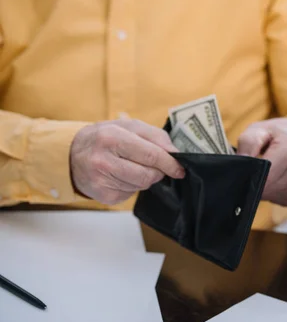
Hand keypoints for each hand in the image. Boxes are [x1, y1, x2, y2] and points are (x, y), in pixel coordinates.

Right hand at [70, 119, 184, 204]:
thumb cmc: (105, 137)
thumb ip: (155, 136)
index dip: (170, 164)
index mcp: (112, 137)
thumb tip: (175, 153)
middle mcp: (103, 160)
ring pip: (141, 186)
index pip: (152, 155)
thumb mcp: (128, 126)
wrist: (71, 154)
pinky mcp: (102, 196)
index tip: (180, 168)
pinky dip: (132, 186)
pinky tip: (120, 176)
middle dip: (158, 172)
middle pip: (148, 175)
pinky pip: (131, 194)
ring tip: (130, 166)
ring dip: (144, 178)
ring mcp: (101, 181)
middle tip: (155, 166)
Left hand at [237, 115, 286, 205]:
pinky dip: (276, 193)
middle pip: (265, 191)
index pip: (262, 179)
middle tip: (259, 167)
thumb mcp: (261, 129)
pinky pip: (280, 201)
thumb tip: (240, 163)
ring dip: (266, 188)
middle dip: (256, 182)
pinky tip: (279, 179)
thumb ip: (248, 144)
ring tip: (272, 170)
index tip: (246, 170)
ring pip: (271, 197)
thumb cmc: (284, 133)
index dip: (249, 177)